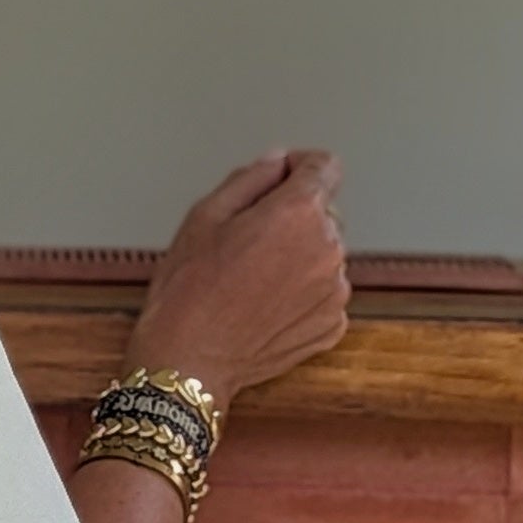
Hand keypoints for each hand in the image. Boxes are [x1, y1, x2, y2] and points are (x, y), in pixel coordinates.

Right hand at [126, 151, 350, 404]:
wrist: (188, 360)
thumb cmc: (188, 291)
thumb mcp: (204, 215)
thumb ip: (249, 178)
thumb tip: (275, 163)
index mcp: (298, 213)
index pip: (324, 167)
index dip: (300, 166)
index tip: (283, 176)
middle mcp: (328, 249)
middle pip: (323, 214)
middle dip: (293, 218)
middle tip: (248, 241)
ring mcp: (334, 291)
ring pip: (323, 256)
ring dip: (298, 258)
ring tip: (252, 280)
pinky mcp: (331, 325)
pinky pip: (323, 294)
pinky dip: (301, 295)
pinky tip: (264, 305)